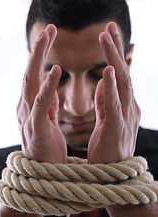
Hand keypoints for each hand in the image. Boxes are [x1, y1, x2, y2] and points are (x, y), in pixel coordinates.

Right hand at [17, 25, 66, 162]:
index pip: (36, 75)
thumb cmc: (48, 146)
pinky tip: (55, 70)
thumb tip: (51, 87)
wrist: (44, 173)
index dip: (41, 56)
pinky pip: (41, 104)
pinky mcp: (37, 128)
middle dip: (38, 50)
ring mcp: (29, 116)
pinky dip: (47, 86)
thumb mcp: (49, 119)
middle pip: (30, 73)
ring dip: (38, 59)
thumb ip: (48, 103)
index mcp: (33, 105)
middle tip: (48, 29)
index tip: (51, 37)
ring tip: (46, 37)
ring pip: (31, 82)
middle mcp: (27, 107)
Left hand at [88, 22, 140, 163]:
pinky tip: (109, 70)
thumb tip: (102, 82)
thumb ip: (106, 102)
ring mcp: (125, 117)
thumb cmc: (107, 147)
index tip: (109, 36)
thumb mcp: (107, 120)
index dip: (115, 55)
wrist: (112, 175)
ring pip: (121, 83)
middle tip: (110, 26)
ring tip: (107, 37)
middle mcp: (128, 107)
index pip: (119, 76)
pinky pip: (114, 104)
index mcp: (122, 105)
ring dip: (114, 59)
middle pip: (122, 73)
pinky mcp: (116, 128)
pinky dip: (111, 87)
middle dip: (116, 49)